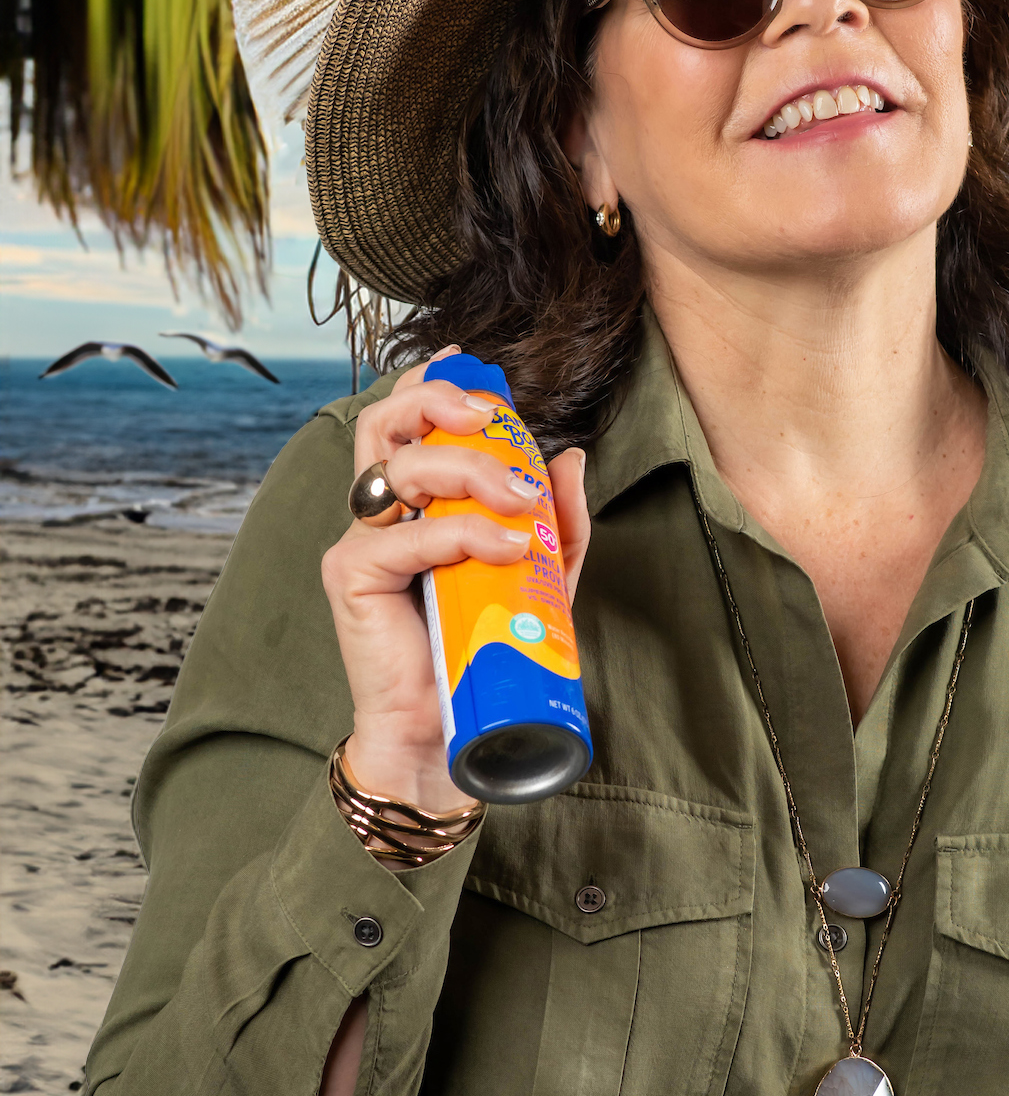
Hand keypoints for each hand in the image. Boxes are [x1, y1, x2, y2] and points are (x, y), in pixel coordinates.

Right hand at [320, 347, 590, 810]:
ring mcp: (362, 540)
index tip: (473, 368)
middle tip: (492, 418)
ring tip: (522, 503)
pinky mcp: (352, 576)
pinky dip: (464, 532)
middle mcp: (382, 511)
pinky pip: (406, 534)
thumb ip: (559, 518)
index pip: (408, 420)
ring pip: (400, 466)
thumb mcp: (542, 573)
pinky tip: (508, 550)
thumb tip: (571, 456)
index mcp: (416, 498)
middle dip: (439, 402)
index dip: (432, 383)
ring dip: (469, 469)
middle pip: (385, 422)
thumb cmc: (487, 645)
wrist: (450, 728)